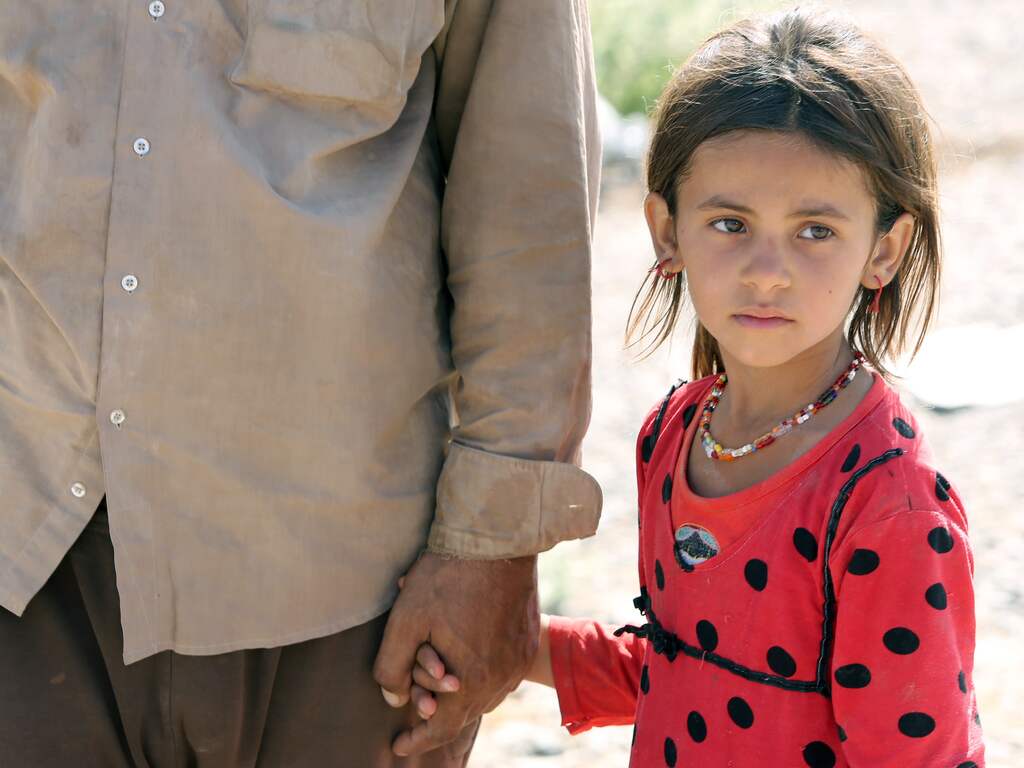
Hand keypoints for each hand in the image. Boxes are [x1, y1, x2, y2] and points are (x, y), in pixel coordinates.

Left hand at [373, 551, 539, 756]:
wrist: (497, 538)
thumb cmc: (448, 576)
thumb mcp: (405, 620)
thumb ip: (391, 666)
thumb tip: (393, 697)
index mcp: (472, 679)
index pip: (442, 726)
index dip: (418, 739)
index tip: (398, 745)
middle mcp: (502, 677)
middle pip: (465, 711)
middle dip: (438, 712)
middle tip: (415, 704)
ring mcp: (519, 659)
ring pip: (486, 693)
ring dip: (461, 693)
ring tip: (439, 681)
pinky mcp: (527, 640)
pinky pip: (503, 673)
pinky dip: (481, 674)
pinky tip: (467, 658)